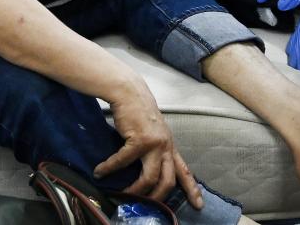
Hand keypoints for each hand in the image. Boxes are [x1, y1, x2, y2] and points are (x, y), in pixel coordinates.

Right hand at [95, 77, 203, 209]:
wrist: (130, 93)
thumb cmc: (139, 113)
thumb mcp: (153, 134)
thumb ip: (154, 151)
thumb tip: (147, 173)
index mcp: (170, 147)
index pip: (185, 171)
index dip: (192, 189)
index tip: (199, 205)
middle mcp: (166, 146)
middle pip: (168, 181)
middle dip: (158, 197)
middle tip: (147, 205)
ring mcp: (155, 143)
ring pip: (149, 177)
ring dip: (135, 190)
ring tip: (123, 195)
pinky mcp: (139, 140)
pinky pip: (123, 162)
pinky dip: (109, 168)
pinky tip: (100, 171)